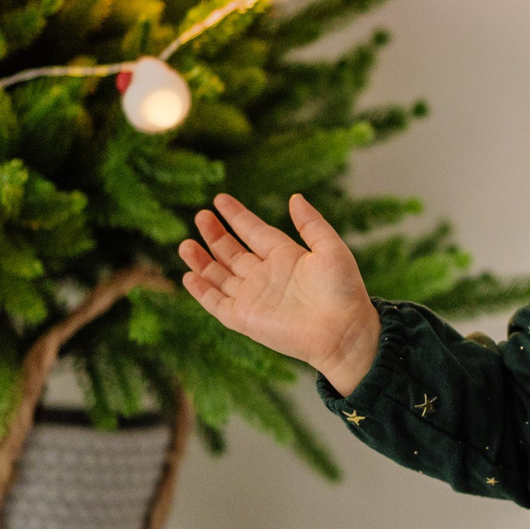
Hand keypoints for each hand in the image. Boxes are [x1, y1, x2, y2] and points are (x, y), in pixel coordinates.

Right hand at [177, 193, 381, 394]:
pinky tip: (188, 276)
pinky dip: (201, 291)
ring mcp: (253, 297)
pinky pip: (216, 303)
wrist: (343, 331)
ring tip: (185, 244)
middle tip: (200, 216)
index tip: (219, 199)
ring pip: (219, 276)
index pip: (254, 231)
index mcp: (285, 256)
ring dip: (202, 261)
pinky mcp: (244, 318)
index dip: (237, 216)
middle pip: (232, 252)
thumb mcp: (330, 248)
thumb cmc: (343, 290)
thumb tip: (295, 197)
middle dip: (215, 235)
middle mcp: (266, 275)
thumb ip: (311, 223)